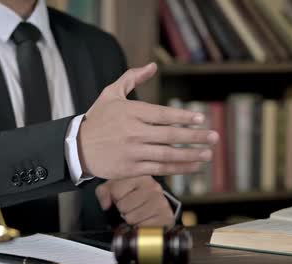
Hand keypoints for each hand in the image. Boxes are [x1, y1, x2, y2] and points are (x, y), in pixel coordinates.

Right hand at [77, 62, 218, 178]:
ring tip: (208, 154)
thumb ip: (131, 78)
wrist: (76, 148)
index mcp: (132, 113)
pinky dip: (178, 168)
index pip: (164, 115)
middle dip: (195, 137)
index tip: (200, 118)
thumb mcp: (110, 94)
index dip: (184, 117)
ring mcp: (133, 152)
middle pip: (171, 135)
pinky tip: (192, 167)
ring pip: (168, 154)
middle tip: (215, 137)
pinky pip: (159, 168)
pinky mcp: (131, 168)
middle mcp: (134, 132)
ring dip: (191, 155)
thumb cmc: (97, 119)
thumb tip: (152, 66)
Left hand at [96, 176, 173, 226]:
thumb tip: (105, 205)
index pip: (116, 192)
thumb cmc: (133, 194)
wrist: (154, 203)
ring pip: (132, 218)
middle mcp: (153, 187)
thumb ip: (103, 192)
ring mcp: (161, 202)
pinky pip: (143, 228)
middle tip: (130, 207)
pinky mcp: (166, 217)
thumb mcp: (114, 187)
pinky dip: (140, 227)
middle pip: (124, 207)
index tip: (122, 197)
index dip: (115, 198)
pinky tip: (144, 219)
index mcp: (140, 176)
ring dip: (131, 219)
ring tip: (137, 213)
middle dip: (123, 210)